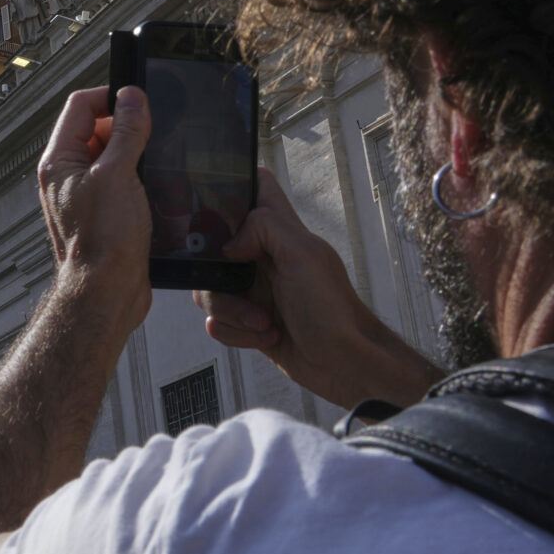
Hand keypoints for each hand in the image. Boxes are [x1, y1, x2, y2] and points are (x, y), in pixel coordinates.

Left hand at [36, 85, 155, 345]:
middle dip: (129, 128)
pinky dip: (142, 179)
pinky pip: (124, 181)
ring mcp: (87, 194)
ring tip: (157, 165)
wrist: (107, 294)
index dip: (110, 97)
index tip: (140, 101)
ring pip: (115, 156)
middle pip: (99, 129)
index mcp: (60, 161)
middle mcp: (69, 176)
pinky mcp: (106, 212)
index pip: (80, 106)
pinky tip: (159, 187)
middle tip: (154, 136)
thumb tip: (132, 97)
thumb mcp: (118, 176)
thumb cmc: (103, 243)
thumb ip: (126, 133)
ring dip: (139, 155)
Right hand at [196, 168, 442, 408]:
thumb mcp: (304, 255)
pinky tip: (263, 336)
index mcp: (280, 232)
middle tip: (240, 285)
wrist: (343, 365)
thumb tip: (228, 243)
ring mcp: (254, 290)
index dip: (232, 189)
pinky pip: (217, 322)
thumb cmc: (334, 310)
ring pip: (210, 290)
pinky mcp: (246, 322)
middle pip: (213, 247)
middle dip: (216, 273)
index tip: (216, 209)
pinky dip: (235, 333)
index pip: (256, 189)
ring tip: (263, 321)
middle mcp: (263, 257)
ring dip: (231, 311)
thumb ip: (265, 228)